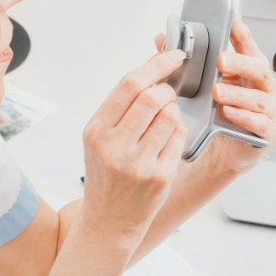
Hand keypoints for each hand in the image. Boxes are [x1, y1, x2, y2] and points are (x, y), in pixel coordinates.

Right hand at [76, 50, 189, 252]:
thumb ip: (121, 105)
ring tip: (164, 120)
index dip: (157, 64)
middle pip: (153, 97)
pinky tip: (166, 141)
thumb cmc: (106, 174)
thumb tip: (152, 67)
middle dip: (167, 88)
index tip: (174, 55)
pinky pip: (179, 138)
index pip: (130, 85)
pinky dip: (177, 131)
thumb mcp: (100, 138)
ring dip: (173, 110)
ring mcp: (139, 163)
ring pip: (170, 116)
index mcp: (96, 131)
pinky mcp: (160, 176)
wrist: (108, 220)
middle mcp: (115, 146)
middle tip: (168, 92)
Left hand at [156, 15, 275, 176]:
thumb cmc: (212, 116)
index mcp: (249, 70)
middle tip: (220, 60)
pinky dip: (244, 118)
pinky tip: (227, 114)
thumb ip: (184, 62)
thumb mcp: (197, 86)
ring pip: (260, 99)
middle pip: (260, 69)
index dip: (241, 31)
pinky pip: (261, 124)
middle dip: (241, 63)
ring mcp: (270, 111)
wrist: (217, 152)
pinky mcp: (268, 133)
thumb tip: (162, 39)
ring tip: (216, 92)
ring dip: (237, 94)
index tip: (232, 18)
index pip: (247, 45)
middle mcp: (264, 87)